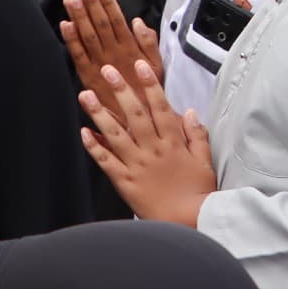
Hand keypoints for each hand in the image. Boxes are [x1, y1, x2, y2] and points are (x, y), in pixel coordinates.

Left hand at [61, 0, 161, 92]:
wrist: (138, 117)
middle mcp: (113, 53)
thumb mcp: (157, 66)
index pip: (117, 19)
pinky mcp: (87, 75)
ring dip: (78, 16)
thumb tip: (138, 21)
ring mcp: (98, 63)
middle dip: (90, 2)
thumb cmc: (148, 90)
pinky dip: (70, 39)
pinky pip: (77, 54)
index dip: (107, 1)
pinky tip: (64, 24)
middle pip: (100, 23)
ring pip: (87, 35)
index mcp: (130, 49)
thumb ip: (148, 43)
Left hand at [79, 58, 214, 225]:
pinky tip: (83, 132)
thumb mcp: (204, 161)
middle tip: (107, 71)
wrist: (187, 221)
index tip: (139, 66)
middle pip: (135, 115)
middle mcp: (153, 150)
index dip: (149, 86)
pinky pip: (106, 161)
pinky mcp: (124, 180)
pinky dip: (94, 147)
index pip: (160, 108)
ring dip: (99, 113)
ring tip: (85, 95)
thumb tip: (190, 111)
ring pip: (115, 134)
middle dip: (121, 90)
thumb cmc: (198, 193)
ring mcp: (136, 165)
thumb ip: (196, 135)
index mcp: (173, 143)